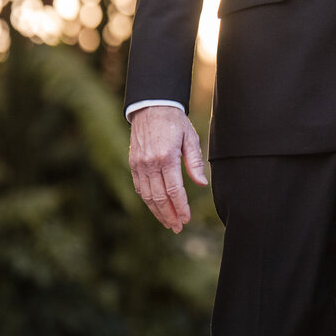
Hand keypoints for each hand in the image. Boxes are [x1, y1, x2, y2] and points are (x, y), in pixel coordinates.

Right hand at [129, 106, 207, 232]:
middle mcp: (150, 163)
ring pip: (147, 196)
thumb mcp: (190, 138)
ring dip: (158, 212)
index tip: (186, 219)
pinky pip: (139, 187)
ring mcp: (139, 165)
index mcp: (166, 157)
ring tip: (168, 223)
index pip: (174, 190)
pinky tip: (156, 208)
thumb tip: (201, 184)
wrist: (151, 107)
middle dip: (169, 215)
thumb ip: (195, 162)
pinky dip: (147, 200)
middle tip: (177, 227)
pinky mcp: (133, 164)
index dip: (181, 207)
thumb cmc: (175, 122)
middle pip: (159, 197)